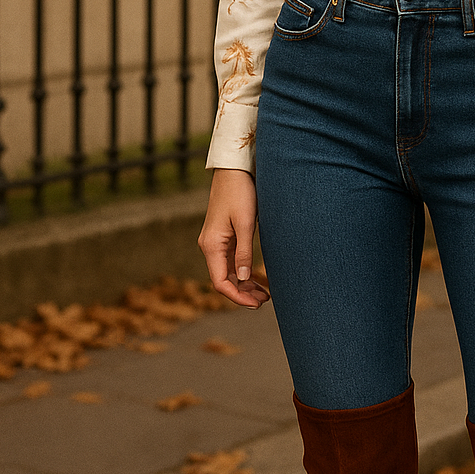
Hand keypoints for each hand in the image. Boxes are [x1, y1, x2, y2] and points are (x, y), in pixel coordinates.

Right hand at [198, 169, 270, 308]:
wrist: (234, 169)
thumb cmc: (240, 192)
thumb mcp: (245, 223)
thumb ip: (244, 252)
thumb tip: (244, 279)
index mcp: (211, 245)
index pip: (220, 282)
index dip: (237, 296)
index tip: (255, 304)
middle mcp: (209, 246)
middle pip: (223, 279)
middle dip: (242, 293)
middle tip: (264, 301)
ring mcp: (215, 241)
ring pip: (228, 271)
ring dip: (244, 283)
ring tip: (264, 293)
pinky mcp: (223, 236)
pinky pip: (231, 260)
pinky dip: (243, 271)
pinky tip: (257, 277)